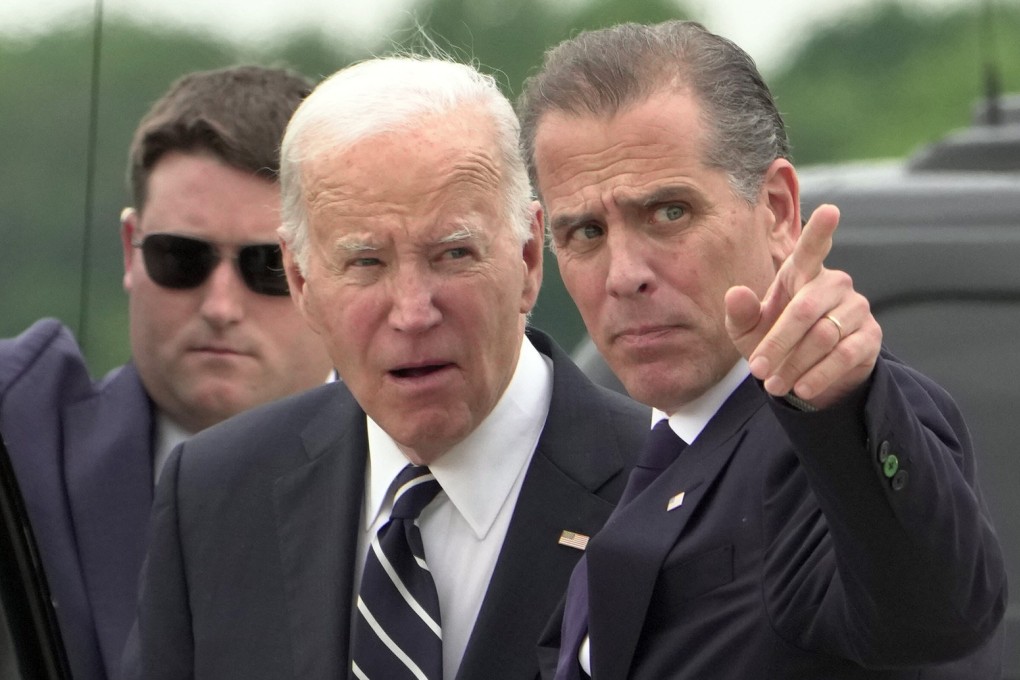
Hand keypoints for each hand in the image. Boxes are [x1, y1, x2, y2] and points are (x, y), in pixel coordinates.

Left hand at [725, 204, 881, 408]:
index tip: (830, 210)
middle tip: (757, 370)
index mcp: (802, 273)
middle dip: (777, 343)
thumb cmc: (774, 340)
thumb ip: (740, 313)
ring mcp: (856, 308)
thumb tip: (736, 293)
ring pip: (823, 336)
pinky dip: (819, 375)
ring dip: (794, 364)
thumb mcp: (748, 331)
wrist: (807, 374)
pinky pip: (844, 355)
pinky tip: (801, 388)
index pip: (812, 248)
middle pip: (804, 310)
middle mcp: (834, 284)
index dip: (821, 230)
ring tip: (774, 385)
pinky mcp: (870, 335)